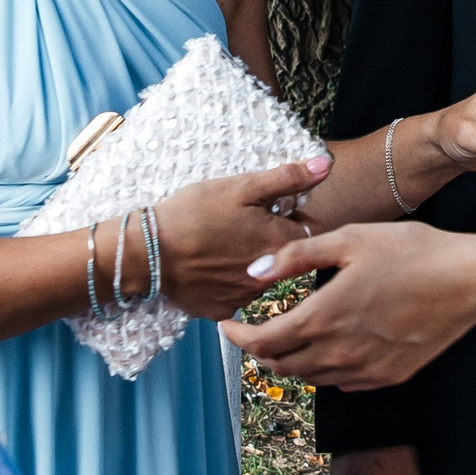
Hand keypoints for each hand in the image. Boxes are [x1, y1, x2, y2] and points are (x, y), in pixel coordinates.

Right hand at [152, 155, 330, 318]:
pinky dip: (226, 282)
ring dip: (252, 262)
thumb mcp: (241, 186)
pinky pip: (234, 294)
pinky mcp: (221, 310)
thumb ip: (287, 178)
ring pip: (262, 276)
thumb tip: (326, 165)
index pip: (312, 231)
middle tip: (240, 225)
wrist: (149, 252)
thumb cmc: (195, 213)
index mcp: (282, 244)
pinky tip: (208, 266)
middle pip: (286, 256)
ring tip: (221, 244)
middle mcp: (272, 277)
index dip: (294, 216)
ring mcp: (246, 298)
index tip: (273, 209)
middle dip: (272, 240)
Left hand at [220, 221, 475, 390]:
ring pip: (310, 378)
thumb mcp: (350, 239)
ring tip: (286, 339)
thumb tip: (254, 272)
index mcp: (324, 316)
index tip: (227, 325)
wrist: (468, 282)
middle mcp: (339, 351)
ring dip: (290, 362)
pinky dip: (323, 369)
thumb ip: (295, 256)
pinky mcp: (387, 377)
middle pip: (281, 366)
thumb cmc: (411, 252)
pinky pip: (341, 382)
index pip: (263, 341)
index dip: (237, 337)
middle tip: (252, 332)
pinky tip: (329, 348)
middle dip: (259, 352)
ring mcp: (364, 370)